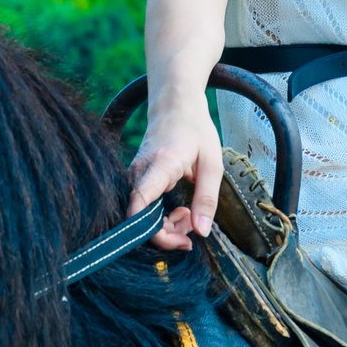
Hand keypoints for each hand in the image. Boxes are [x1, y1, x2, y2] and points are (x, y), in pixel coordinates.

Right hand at [127, 100, 222, 253]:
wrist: (175, 106)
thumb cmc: (195, 130)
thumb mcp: (212, 164)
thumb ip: (206, 199)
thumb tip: (201, 232)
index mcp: (160, 167)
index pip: (139, 206)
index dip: (153, 233)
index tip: (181, 240)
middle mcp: (139, 174)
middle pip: (139, 220)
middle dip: (167, 235)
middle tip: (193, 231)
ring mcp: (134, 178)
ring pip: (141, 217)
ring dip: (166, 226)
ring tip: (190, 216)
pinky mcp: (136, 182)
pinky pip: (142, 209)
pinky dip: (161, 217)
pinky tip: (179, 210)